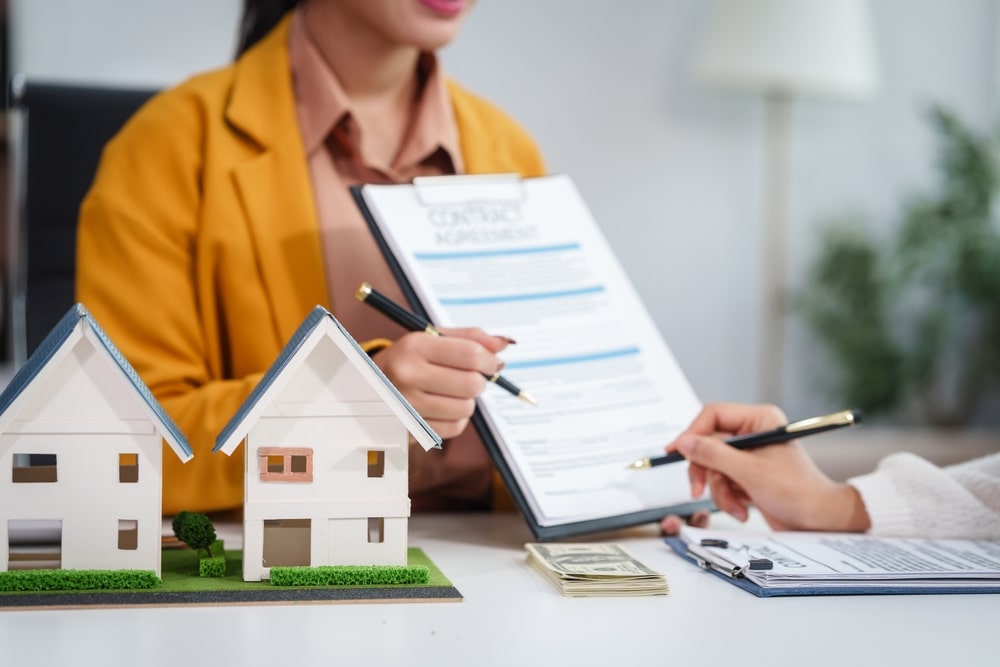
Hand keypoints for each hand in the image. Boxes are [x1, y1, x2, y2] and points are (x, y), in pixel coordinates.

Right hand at [371, 327, 510, 438]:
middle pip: (472, 384)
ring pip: (466, 408)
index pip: (469, 354)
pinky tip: (442, 407)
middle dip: (479, 381)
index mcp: (414, 346)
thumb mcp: (431, 339)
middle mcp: (407, 375)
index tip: (492, 363)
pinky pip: (456, 427)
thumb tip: (504, 344)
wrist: (368, 386)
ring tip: (451, 392)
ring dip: (467, 401)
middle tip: (470, 377)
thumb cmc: (408, 359)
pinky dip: (456, 418)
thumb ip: (469, 338)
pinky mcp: (410, 429)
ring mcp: (407, 405)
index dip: (490, 360)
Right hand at [660, 402, 870, 532]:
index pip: (713, 415)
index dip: (692, 433)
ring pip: (712, 466)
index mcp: (759, 420)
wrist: (819, 521)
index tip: (676, 451)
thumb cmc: (797, 491)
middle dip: (706, 471)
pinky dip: (727, 498)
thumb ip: (713, 454)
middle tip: (698, 489)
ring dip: (719, 490)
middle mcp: (752, 433)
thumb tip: (684, 442)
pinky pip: (721, 481)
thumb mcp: (750, 472)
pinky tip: (743, 508)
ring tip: (736, 506)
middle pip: (708, 444)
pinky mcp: (746, 474)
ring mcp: (748, 455)